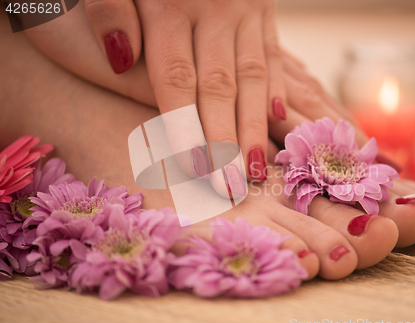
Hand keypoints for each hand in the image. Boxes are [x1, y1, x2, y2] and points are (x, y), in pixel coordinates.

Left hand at [84, 0, 287, 184]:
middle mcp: (212, 10)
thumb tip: (117, 58)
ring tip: (259, 169)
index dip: (185, 130)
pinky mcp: (261, 7)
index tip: (194, 173)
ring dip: (256, 127)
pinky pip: (272, 54)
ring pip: (253, 79)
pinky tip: (280, 119)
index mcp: (169, 4)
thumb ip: (109, 8)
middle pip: (220, 89)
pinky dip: (277, 88)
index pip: (177, 81)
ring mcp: (243, 9)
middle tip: (232, 187)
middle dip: (225, 142)